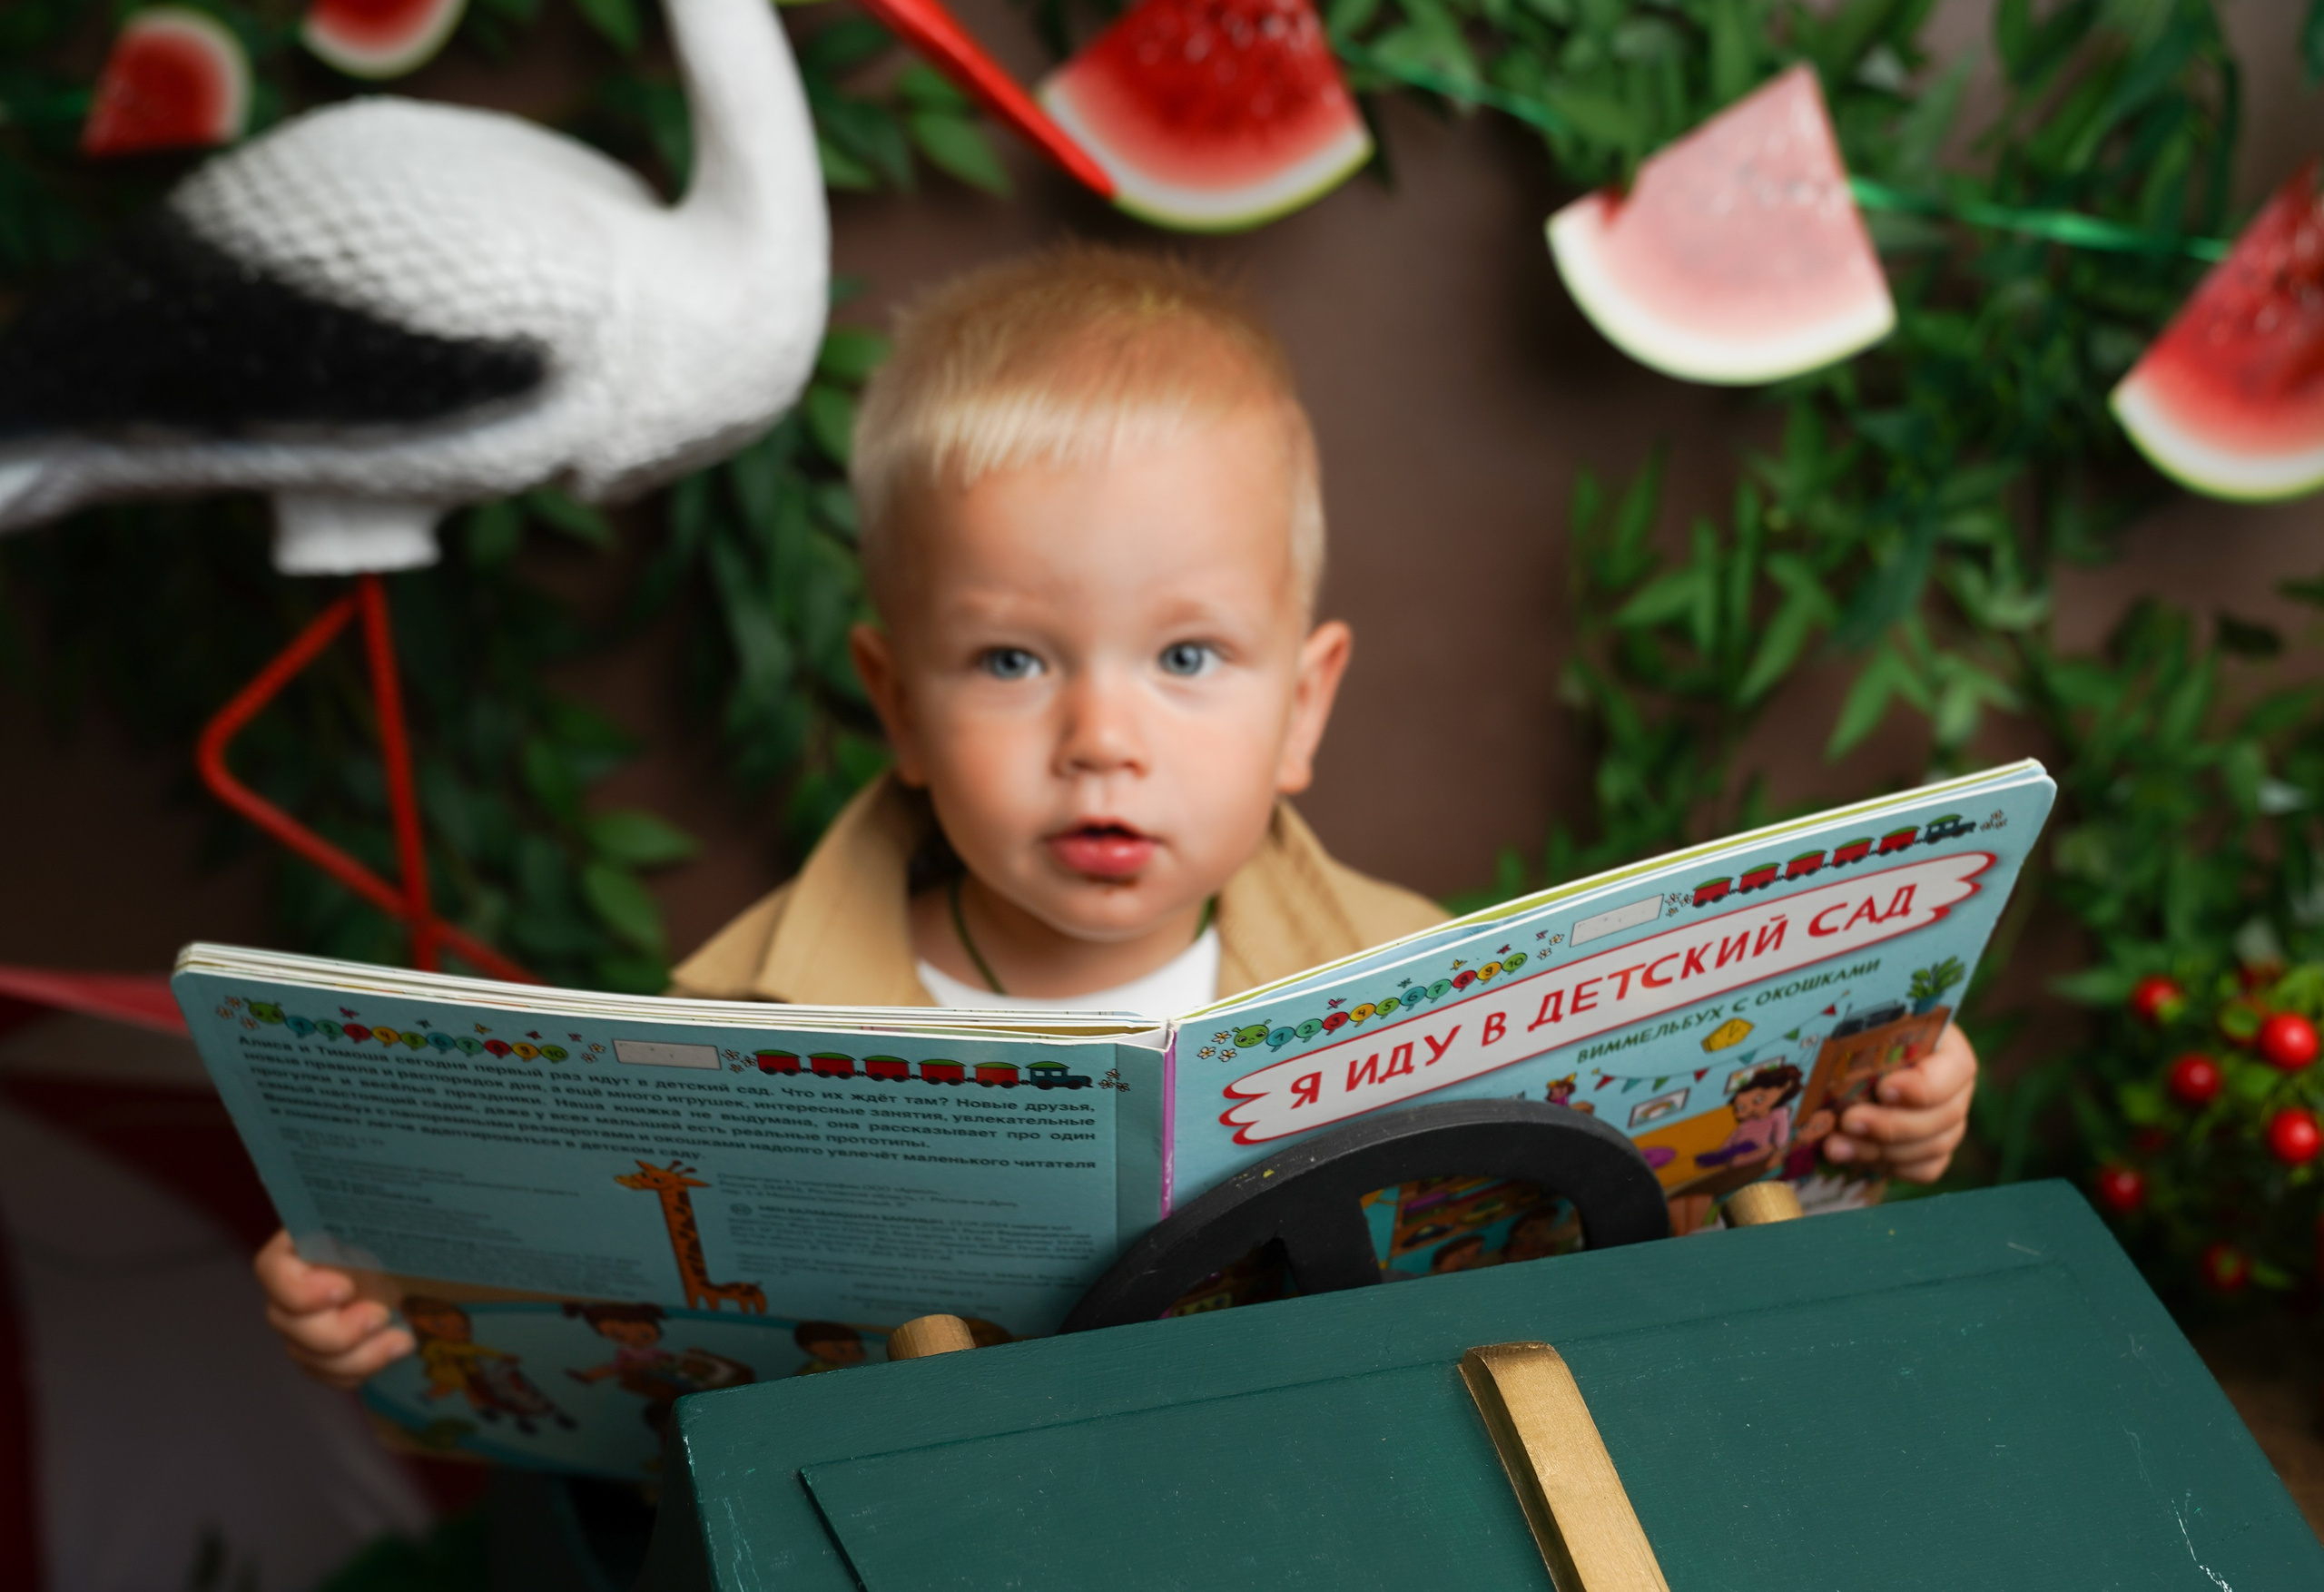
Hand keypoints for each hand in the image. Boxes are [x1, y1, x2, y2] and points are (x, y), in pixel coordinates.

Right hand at [254, 1228, 413, 1389]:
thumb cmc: (397, 1235)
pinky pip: (325, 1372)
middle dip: (337, 1331)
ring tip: (400, 1341)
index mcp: (299, 1244)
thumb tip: (387, 1226)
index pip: (272, 1268)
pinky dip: (357, 1371)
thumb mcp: (389, 1223)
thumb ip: (377, 1227)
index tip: (345, 1290)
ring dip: (355, 1357)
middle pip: (288, 1322)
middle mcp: (290, 1286)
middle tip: (380, 1317)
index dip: (301, 1289)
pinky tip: (391, 1353)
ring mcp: (300, 1322)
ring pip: (306, 1354)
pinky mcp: (317, 1350)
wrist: (413, 1262)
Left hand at [1822, 1023, 1975, 1182]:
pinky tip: (1852, 1158)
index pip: (1957, 1067)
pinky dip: (1889, 1167)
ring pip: (1935, 1146)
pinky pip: (1925, 1169)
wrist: (1843, 1063)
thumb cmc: (1853, 1036)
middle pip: (1946, 1115)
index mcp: (1945, 1046)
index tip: (1883, 1089)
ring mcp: (1948, 1121)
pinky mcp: (1932, 1149)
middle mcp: (1954, 1086)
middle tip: (1847, 1122)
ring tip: (1835, 1146)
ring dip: (1881, 1150)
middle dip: (1891, 1124)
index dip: (1924, 1085)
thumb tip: (1844, 1057)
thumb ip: (1862, 1042)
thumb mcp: (1860, 1031)